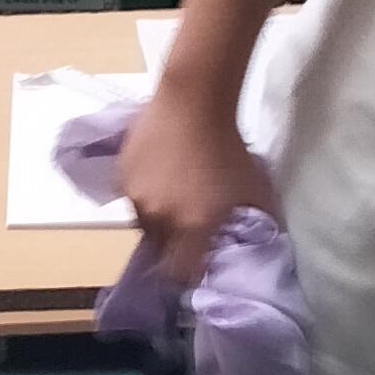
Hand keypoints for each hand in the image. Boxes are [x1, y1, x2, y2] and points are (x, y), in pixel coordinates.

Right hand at [114, 81, 272, 292]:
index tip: (197, 260)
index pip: (181, 273)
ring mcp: (135, 198)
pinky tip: (160, 175)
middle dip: (173, 243)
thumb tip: (249, 245)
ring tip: (174, 194)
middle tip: (188, 224)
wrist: (193, 102)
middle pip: (160, 248)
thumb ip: (251, 225)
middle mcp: (158, 219)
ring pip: (144, 222)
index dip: (189, 270)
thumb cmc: (229, 147)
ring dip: (158, 217)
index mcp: (192, 227)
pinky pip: (132, 197)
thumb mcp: (253, 191)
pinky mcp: (121, 177)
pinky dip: (145, 193)